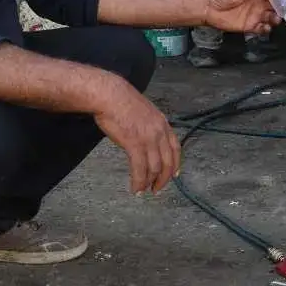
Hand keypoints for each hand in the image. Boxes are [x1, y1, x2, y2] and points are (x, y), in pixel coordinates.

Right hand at [93, 77, 181, 193]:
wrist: (110, 95)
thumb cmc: (121, 101)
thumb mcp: (144, 111)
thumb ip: (149, 125)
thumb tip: (145, 137)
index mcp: (163, 123)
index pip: (176, 148)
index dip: (176, 163)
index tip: (175, 174)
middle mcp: (159, 132)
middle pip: (167, 161)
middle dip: (163, 178)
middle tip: (156, 189)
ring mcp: (148, 138)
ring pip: (154, 168)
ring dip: (149, 182)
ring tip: (143, 190)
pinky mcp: (135, 144)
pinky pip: (139, 169)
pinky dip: (138, 181)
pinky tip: (135, 188)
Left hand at [202, 0, 279, 34]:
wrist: (208, 8)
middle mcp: (257, 5)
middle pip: (274, 8)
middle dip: (281, 9)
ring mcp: (254, 16)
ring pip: (270, 19)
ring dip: (275, 19)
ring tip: (276, 19)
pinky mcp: (249, 26)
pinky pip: (261, 29)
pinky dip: (266, 29)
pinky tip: (267, 27)